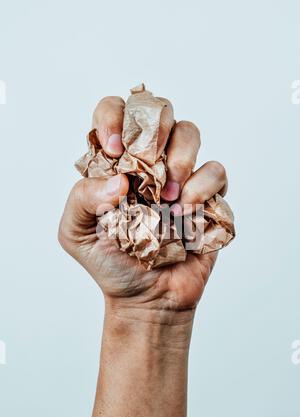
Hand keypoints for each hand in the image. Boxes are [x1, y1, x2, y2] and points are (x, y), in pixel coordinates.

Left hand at [58, 95, 227, 321]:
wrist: (148, 298)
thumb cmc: (111, 263)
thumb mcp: (76, 233)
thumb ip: (81, 198)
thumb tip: (120, 178)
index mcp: (116, 162)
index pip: (116, 112)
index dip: (114, 117)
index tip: (114, 149)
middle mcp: (149, 162)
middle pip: (159, 110)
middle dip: (155, 130)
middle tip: (147, 166)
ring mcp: (180, 176)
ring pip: (190, 132)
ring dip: (180, 159)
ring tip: (168, 197)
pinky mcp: (208, 196)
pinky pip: (216, 171)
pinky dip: (203, 187)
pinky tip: (186, 212)